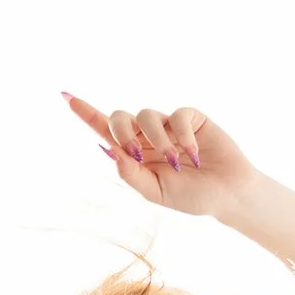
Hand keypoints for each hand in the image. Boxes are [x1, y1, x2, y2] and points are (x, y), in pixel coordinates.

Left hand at [61, 94, 259, 217]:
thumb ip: (131, 175)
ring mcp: (170, 126)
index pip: (105, 129)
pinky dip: (183, 135)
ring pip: (146, 115)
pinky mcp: (192, 119)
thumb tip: (109, 151)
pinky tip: (193, 154)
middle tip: (137, 152)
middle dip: (121, 130)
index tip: (65, 96)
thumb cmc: (193, 197)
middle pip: (120, 117)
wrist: (229, 195)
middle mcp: (148, 136)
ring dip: (156, 139)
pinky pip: (177, 115)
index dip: (85, 112)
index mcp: (136, 154)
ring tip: (175, 161)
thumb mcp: (156, 193)